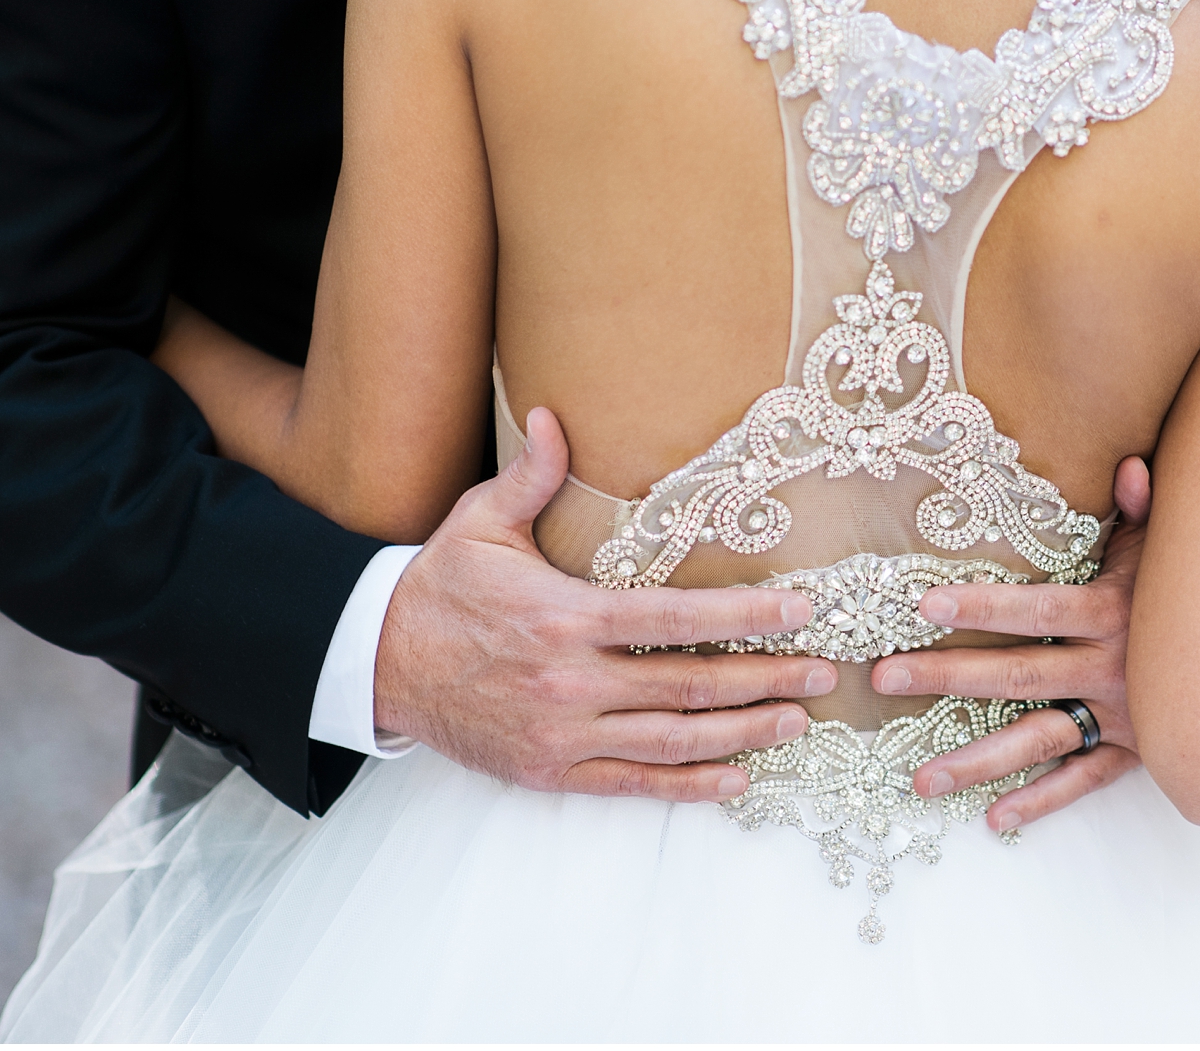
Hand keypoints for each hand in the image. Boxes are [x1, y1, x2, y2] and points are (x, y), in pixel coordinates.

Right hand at [372, 407, 839, 799]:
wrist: (375, 665)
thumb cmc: (438, 588)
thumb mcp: (479, 522)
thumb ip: (532, 476)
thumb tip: (554, 414)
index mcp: (565, 617)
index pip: (676, 621)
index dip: (745, 619)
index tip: (799, 611)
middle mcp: (571, 682)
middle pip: (689, 686)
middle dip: (765, 679)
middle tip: (824, 674)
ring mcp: (562, 734)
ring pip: (671, 740)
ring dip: (742, 733)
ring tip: (796, 722)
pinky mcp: (550, 771)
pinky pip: (632, 783)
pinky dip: (687, 785)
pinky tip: (735, 779)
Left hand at [873, 457, 1152, 830]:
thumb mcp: (1176, 548)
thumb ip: (1149, 511)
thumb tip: (1128, 467)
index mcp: (1114, 613)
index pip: (1037, 608)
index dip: (983, 604)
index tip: (925, 604)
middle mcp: (1111, 667)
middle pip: (1017, 674)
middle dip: (947, 676)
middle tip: (884, 678)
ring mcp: (1122, 716)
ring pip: (1039, 739)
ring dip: (978, 762)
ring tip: (920, 777)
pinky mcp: (1136, 752)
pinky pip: (1084, 780)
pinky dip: (1043, 801)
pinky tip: (996, 819)